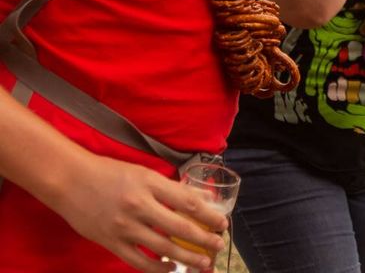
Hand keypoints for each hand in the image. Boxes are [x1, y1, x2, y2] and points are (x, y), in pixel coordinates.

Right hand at [48, 155, 225, 271]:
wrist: (70, 180)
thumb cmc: (110, 173)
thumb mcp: (144, 173)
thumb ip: (171, 188)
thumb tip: (201, 200)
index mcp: (151, 184)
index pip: (189, 203)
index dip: (209, 216)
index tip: (222, 224)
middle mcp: (139, 206)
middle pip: (181, 227)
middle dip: (204, 239)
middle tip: (219, 246)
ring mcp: (124, 226)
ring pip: (163, 248)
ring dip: (187, 258)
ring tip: (203, 263)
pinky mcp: (111, 242)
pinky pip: (139, 261)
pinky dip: (158, 268)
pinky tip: (171, 268)